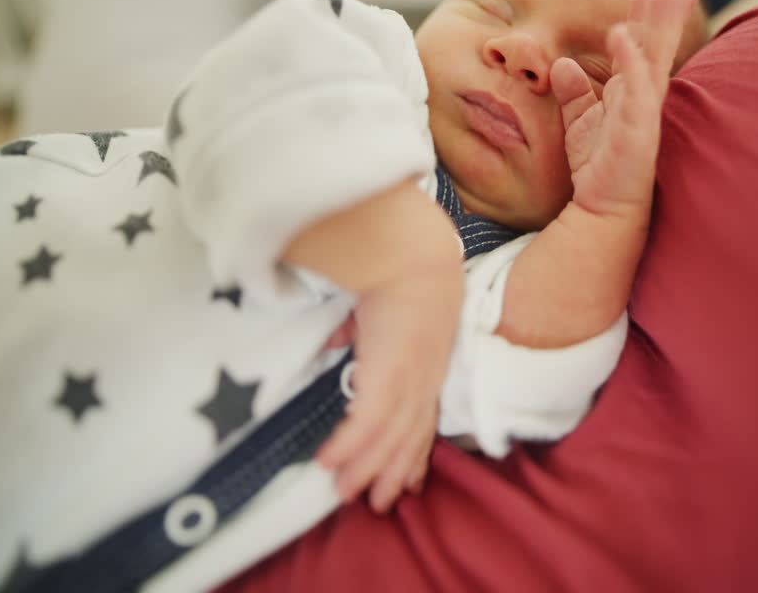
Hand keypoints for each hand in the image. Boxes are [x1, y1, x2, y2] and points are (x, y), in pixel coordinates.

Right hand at [316, 257, 460, 512]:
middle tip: (378, 503)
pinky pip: (365, 424)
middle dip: (393, 472)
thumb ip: (361, 329)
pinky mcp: (388, 377)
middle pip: (409, 437)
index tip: (411, 479)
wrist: (412, 254)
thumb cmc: (400, 268)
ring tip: (346, 495)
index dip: (416, 451)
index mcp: (429, 362)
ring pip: (389, 439)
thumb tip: (336, 341)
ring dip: (367, 470)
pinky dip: (348, 446)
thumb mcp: (384, 307)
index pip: (424, 417)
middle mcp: (424, 378)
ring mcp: (409, 380)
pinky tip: (328, 463)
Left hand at [550, 0, 699, 217]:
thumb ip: (574, 93)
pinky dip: (629, 64)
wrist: (600, 210)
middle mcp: (642, 101)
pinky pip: (634, 92)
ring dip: (656, 28)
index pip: (642, 51)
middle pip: (656, 50)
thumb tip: (563, 65)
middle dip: (664, 16)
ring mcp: (643, 115)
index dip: (646, 21)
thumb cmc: (596, 168)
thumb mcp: (580, 123)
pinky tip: (621, 38)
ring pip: (653, 63)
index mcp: (630, 95)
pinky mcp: (636, 132)